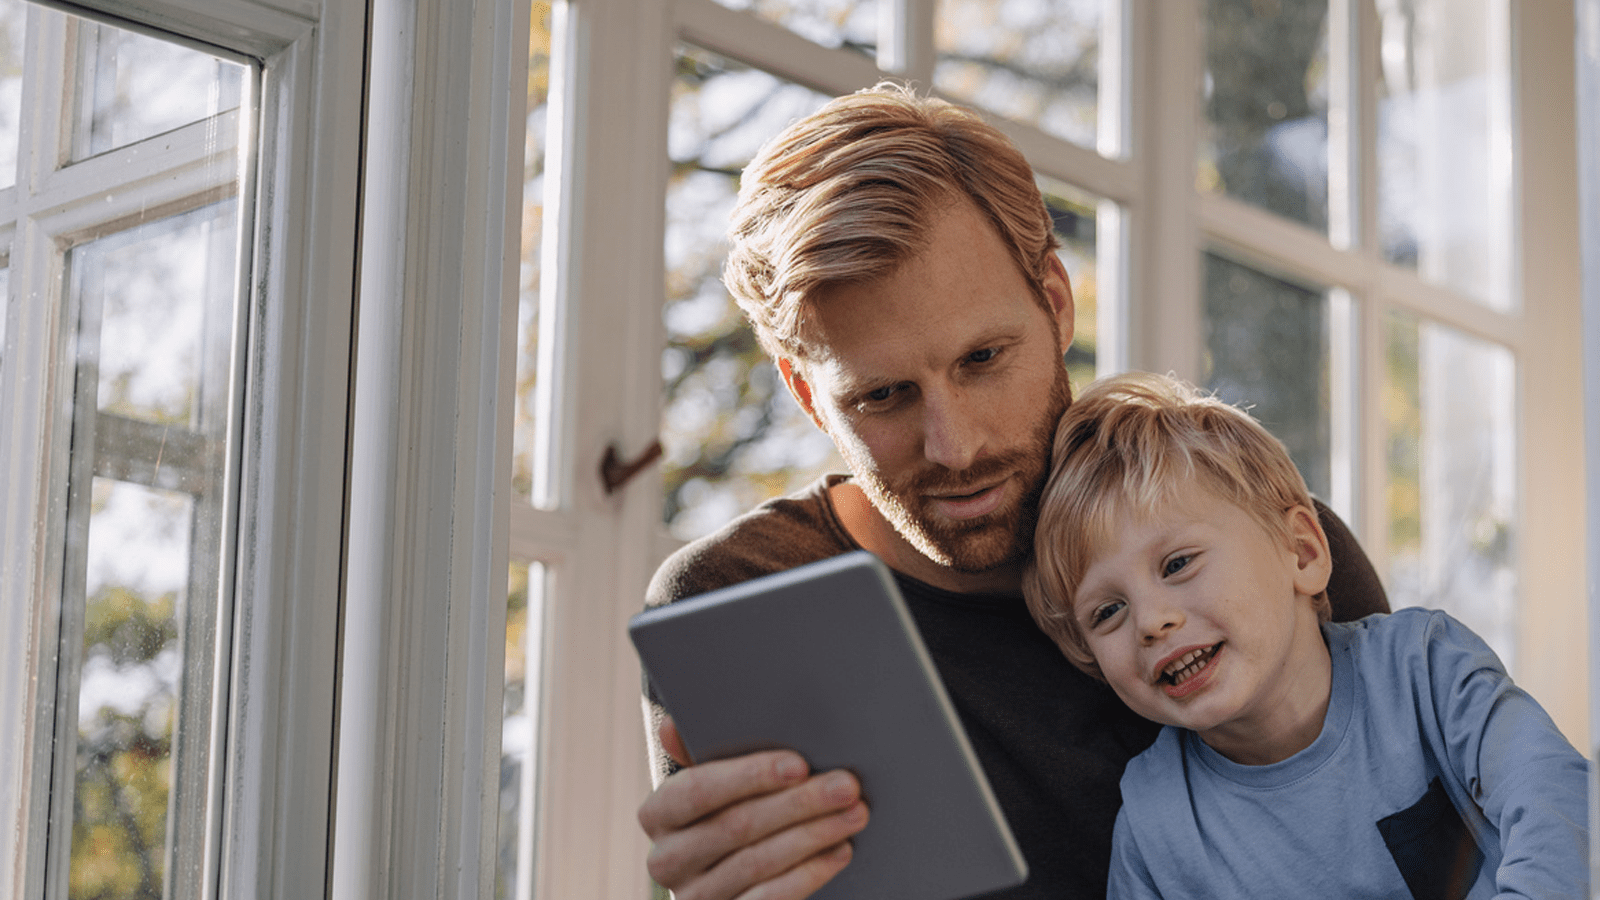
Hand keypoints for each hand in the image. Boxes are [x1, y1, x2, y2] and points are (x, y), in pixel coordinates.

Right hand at [638, 717, 868, 899]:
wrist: (732, 869)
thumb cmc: (727, 808)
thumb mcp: (713, 779)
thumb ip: (699, 752)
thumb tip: (672, 725)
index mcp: (658, 813)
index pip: (698, 790)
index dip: (749, 776)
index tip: (799, 764)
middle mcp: (667, 859)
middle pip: (737, 826)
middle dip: (799, 803)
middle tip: (845, 786)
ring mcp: (695, 896)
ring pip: (758, 862)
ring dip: (814, 835)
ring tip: (853, 814)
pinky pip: (768, 899)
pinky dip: (809, 874)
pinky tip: (839, 852)